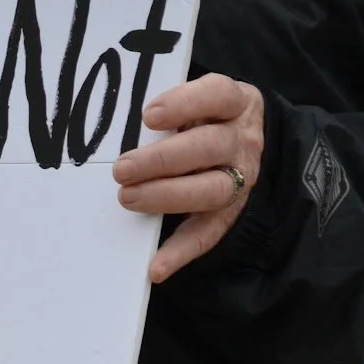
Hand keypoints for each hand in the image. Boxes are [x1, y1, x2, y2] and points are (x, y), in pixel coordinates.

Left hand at [113, 75, 265, 283]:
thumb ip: (171, 111)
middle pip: (209, 147)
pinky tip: (155, 268)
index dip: (184, 105)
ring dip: (166, 196)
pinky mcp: (229, 214)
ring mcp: (240, 178)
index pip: (217, 95)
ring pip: (211, 189)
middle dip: (162, 159)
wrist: (242, 140)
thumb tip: (120, 127)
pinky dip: (179, 253)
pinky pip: (207, 235)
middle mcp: (242, 140)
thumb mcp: (196, 102)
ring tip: (128, 198)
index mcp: (235, 102)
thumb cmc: (204, 117)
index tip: (149, 116)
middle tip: (122, 169)